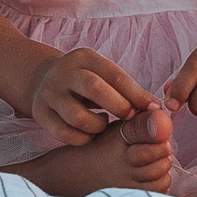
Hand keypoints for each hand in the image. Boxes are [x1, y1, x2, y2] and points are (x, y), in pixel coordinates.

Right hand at [25, 48, 158, 146]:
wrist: (43, 80)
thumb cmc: (86, 81)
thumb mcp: (103, 74)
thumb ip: (127, 89)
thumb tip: (155, 109)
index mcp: (84, 58)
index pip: (114, 75)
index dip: (136, 94)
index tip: (151, 108)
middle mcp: (64, 73)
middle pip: (94, 88)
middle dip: (118, 106)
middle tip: (129, 118)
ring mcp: (49, 94)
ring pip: (77, 116)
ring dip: (98, 126)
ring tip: (104, 124)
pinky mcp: (40, 114)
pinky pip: (64, 134)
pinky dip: (82, 138)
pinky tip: (89, 133)